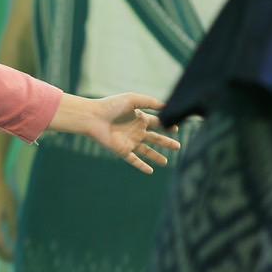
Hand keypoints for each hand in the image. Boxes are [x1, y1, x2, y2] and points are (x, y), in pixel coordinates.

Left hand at [55, 92, 179, 174]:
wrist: (93, 117)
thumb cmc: (111, 106)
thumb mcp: (133, 99)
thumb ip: (150, 102)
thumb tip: (167, 106)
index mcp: (139, 118)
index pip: (158, 123)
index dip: (168, 126)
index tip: (177, 128)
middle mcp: (136, 130)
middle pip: (155, 138)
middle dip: (167, 143)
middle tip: (178, 147)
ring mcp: (130, 141)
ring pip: (146, 151)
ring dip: (156, 157)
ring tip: (166, 162)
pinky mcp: (122, 151)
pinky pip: (134, 160)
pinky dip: (142, 166)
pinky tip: (150, 171)